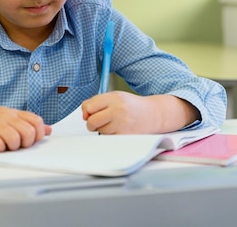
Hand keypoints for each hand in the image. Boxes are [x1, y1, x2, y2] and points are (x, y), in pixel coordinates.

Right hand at [0, 101, 50, 151]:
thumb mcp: (8, 116)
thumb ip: (27, 123)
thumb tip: (48, 130)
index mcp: (14, 113)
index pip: (36, 121)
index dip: (38, 134)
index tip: (30, 140)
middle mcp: (6, 117)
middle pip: (28, 132)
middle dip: (26, 144)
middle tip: (17, 145)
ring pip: (15, 139)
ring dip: (12, 147)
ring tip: (5, 146)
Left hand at [81, 91, 199, 133]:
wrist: (153, 114)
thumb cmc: (132, 106)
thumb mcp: (115, 97)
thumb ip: (97, 102)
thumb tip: (84, 115)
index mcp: (114, 98)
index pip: (89, 107)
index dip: (88, 111)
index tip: (92, 112)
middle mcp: (118, 110)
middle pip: (91, 122)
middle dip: (92, 123)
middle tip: (102, 121)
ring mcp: (122, 124)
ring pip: (100, 132)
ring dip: (104, 130)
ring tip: (116, 123)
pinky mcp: (125, 136)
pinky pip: (108, 139)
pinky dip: (111, 136)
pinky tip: (120, 130)